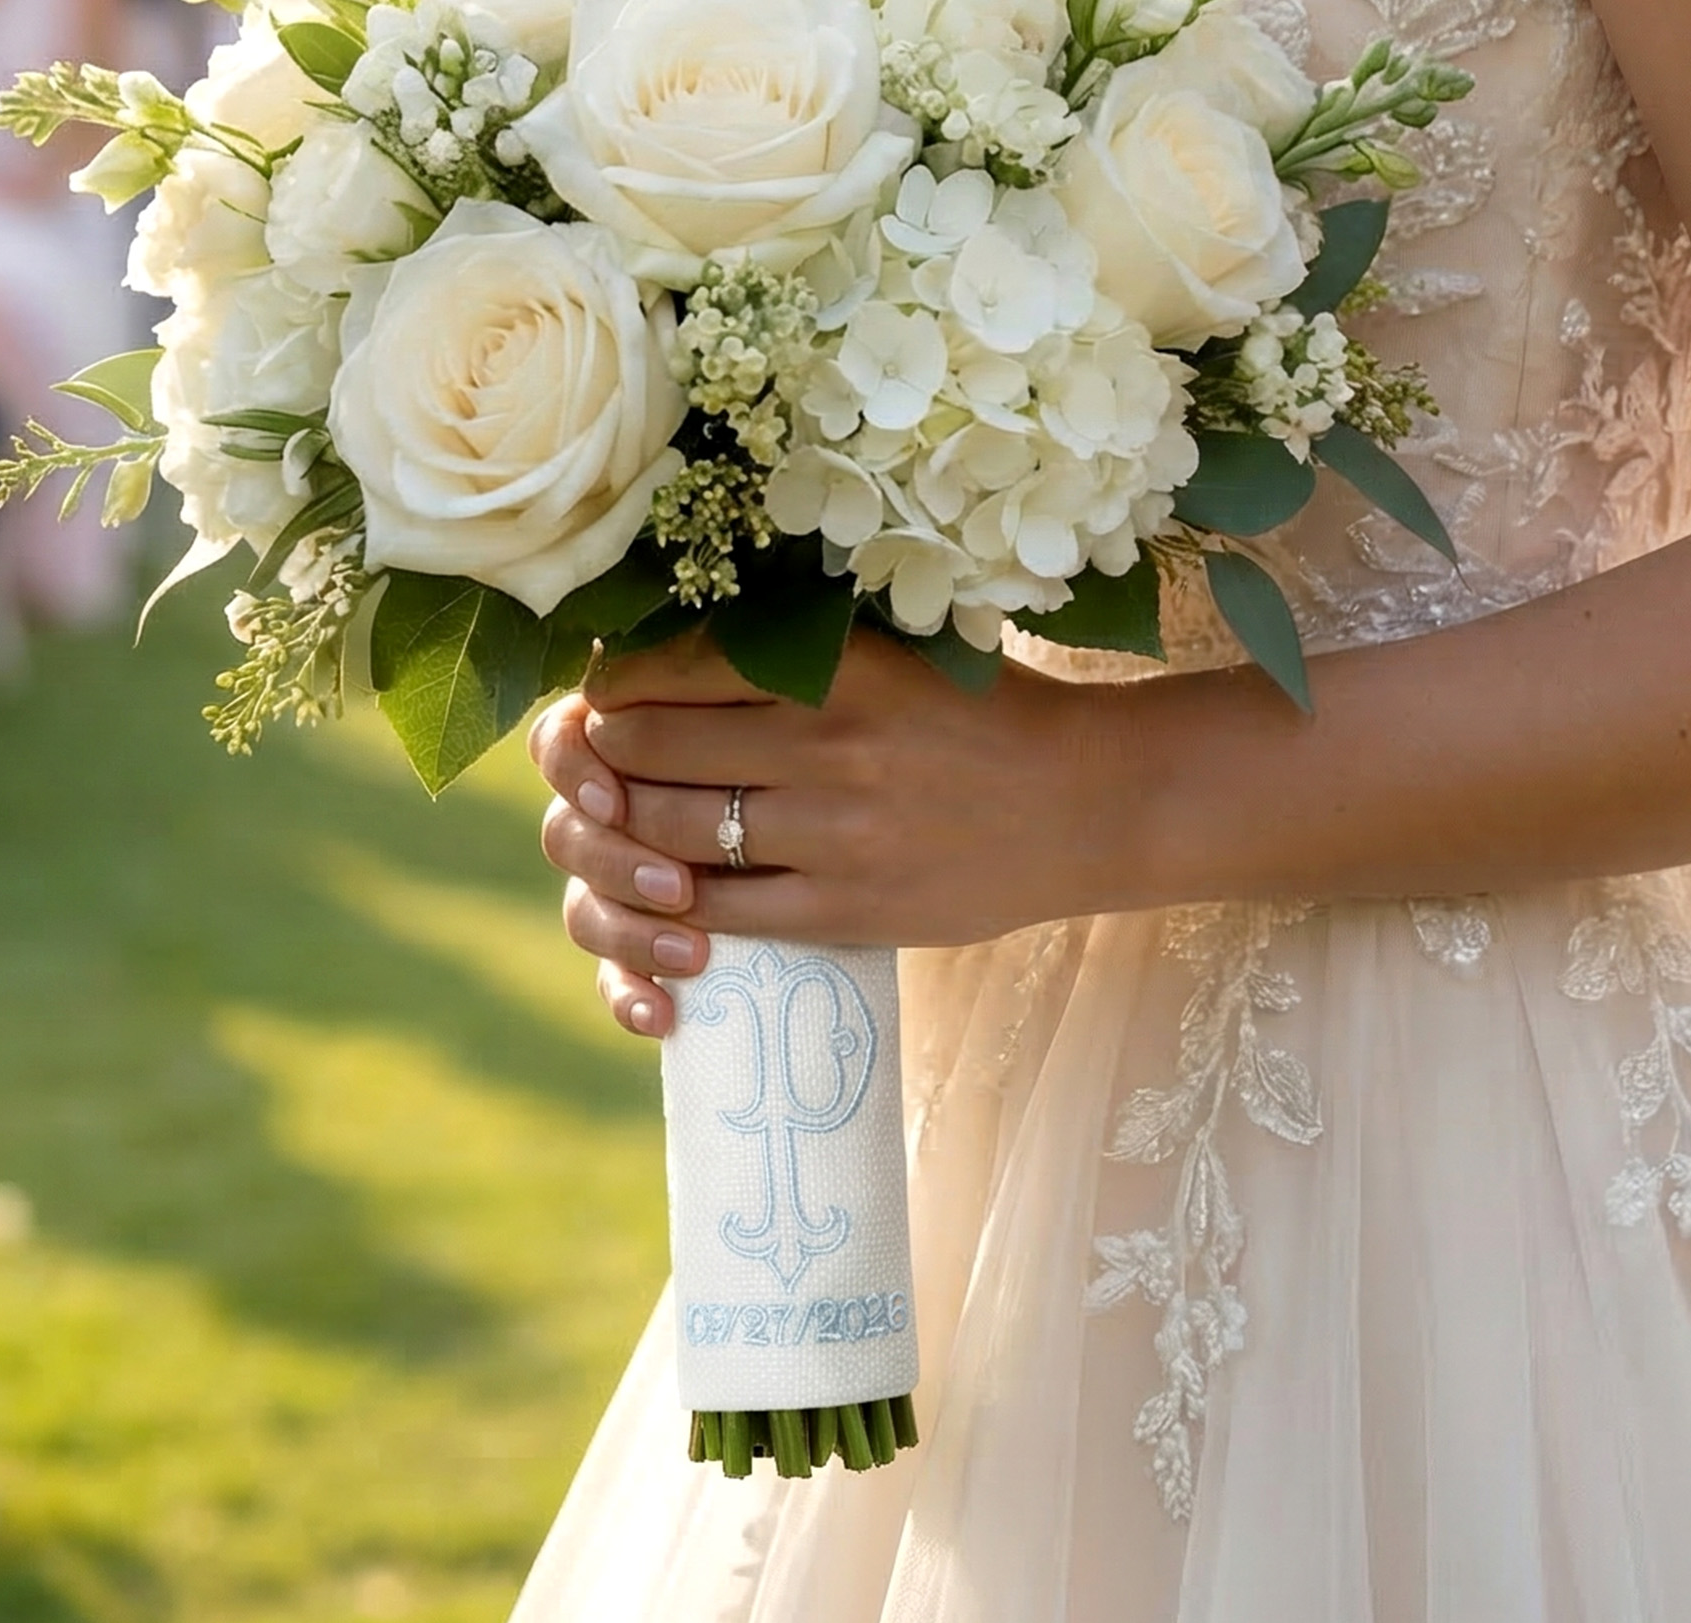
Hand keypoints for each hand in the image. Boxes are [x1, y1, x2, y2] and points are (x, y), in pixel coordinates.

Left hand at [529, 624, 1132, 1037]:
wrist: (1087, 804)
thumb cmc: (985, 714)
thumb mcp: (896, 648)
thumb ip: (796, 646)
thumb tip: (666, 647)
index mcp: (832, 666)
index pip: (666, 670)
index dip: (612, 686)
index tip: (608, 693)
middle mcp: (825, 747)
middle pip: (647, 752)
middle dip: (603, 756)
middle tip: (602, 758)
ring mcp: (834, 836)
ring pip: (672, 835)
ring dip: (629, 829)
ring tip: (629, 818)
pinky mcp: (848, 909)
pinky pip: (724, 909)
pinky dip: (678, 900)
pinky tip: (672, 886)